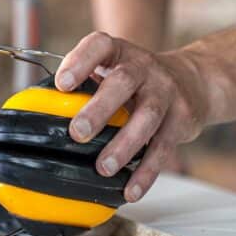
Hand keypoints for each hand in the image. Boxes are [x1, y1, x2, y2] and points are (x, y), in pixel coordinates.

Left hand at [55, 32, 207, 201]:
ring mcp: (166, 92)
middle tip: (77, 132)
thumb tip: (42, 119)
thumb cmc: (138, 80)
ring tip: (104, 168)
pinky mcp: (181, 119)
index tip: (62, 84)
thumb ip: (85, 85)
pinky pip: (163, 147)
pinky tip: (131, 189)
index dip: (80, 62)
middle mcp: (144, 68)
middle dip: (100, 108)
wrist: (192, 81)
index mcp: (120, 53)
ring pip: (148, 116)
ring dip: (124, 144)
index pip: (99, 46)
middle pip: (123, 82)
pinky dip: (147, 172)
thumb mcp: (114, 69)